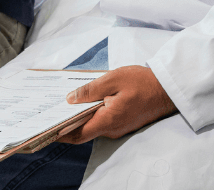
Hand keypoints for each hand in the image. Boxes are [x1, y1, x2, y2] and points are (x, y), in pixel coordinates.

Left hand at [57, 66, 176, 143]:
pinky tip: (87, 102)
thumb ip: (90, 90)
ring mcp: (119, 128)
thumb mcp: (113, 79)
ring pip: (93, 126)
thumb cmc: (142, 82)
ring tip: (67, 103)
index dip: (59, 133)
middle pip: (83, 131)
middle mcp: (111, 129)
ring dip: (80, 117)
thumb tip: (70, 99)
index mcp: (107, 120)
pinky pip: (103, 122)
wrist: (168, 89)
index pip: (77, 134)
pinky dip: (92, 114)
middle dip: (66, 123)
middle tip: (52, 111)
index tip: (45, 128)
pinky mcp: (124, 123)